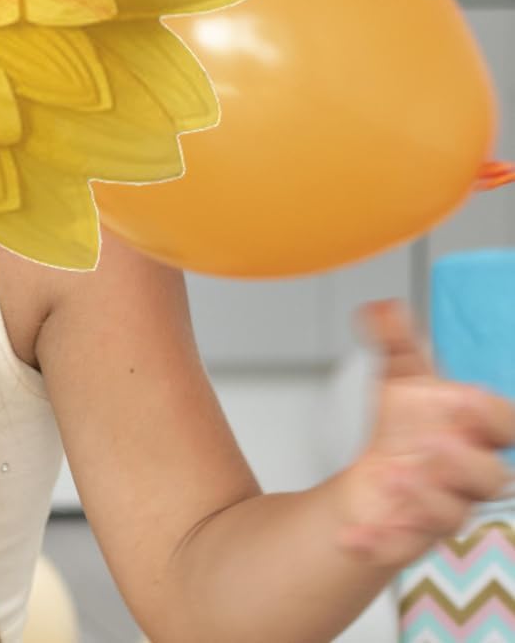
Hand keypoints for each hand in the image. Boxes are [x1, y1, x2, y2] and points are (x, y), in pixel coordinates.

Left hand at [332, 298, 514, 567]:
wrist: (384, 473)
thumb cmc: (408, 422)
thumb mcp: (400, 375)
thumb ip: (394, 340)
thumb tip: (381, 306)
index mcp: (473, 431)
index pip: (501, 425)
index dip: (488, 415)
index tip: (460, 399)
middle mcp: (465, 474)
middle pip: (488, 478)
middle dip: (463, 464)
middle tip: (431, 446)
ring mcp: (441, 507)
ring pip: (449, 514)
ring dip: (423, 500)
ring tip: (390, 478)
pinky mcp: (411, 534)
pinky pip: (402, 546)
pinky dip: (377, 542)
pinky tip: (352, 539)